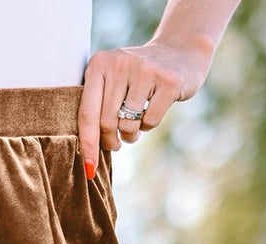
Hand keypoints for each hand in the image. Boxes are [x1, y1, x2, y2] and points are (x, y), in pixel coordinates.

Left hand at [78, 37, 214, 177]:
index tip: (89, 169)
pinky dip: (149, 126)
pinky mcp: (167, 80)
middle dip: (110, 141)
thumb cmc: (137, 77)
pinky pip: (150, 122)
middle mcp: (119, 63)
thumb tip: (87, 152)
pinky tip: (152, 111)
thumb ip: (97, 105)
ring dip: (130, 135)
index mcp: (99, 64)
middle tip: (116, 144)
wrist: (178, 52)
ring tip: (134, 127)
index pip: (87, 113)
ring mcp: (144, 69)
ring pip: (128, 125)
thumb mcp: (112, 80)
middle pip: (106, 122)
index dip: (87, 145)